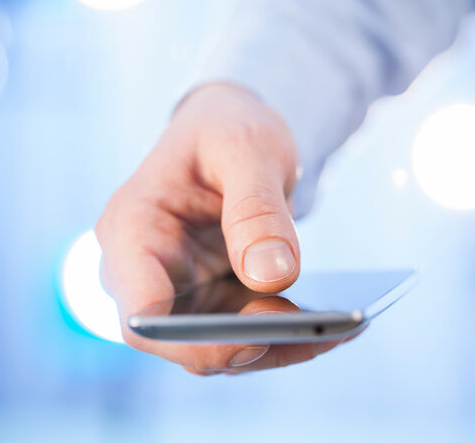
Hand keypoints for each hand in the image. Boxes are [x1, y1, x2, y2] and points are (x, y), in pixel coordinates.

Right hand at [96, 84, 349, 374]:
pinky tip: (331, 323)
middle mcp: (146, 269)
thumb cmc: (226, 129)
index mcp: (133, 227)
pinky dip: (285, 334)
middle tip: (319, 333)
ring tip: (341, 329)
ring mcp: (178, 288)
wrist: (229, 135)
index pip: (141, 311)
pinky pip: (243, 332)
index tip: (255, 337)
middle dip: (247, 346)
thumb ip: (256, 209)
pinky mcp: (211, 297)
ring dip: (276, 346)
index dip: (189, 339)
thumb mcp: (247, 149)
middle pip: (181, 340)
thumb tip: (271, 277)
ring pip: (218, 346)